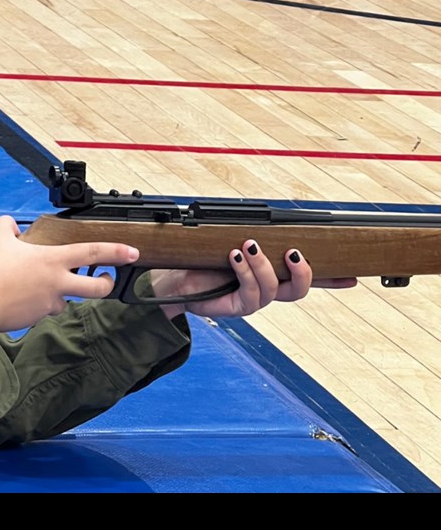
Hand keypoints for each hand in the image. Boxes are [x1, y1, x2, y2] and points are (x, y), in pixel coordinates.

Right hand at [0, 215, 139, 332]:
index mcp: (52, 261)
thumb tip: (14, 226)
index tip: (133, 252)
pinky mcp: (34, 320)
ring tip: (34, 284)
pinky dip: (35, 303)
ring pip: (64, 300)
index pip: (92, 252)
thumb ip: (8, 224)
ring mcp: (47, 305)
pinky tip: (16, 296)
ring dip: (59, 293)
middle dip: (107, 283)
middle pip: (96, 289)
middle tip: (106, 278)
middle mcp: (56, 285)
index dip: (116, 251)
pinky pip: (42, 310)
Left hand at [152, 240, 357, 319]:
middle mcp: (267, 290)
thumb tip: (268, 223)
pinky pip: (250, 292)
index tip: (354, 278)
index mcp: (272, 275)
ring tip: (248, 245)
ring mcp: (252, 301)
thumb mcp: (232, 245)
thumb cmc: (203, 259)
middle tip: (293, 252)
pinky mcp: (235, 306)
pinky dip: (244, 271)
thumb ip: (254, 239)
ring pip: (274, 289)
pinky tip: (235, 256)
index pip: (308, 278)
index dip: (332, 279)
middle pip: (299, 290)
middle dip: (303, 272)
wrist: (174, 280)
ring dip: (263, 264)